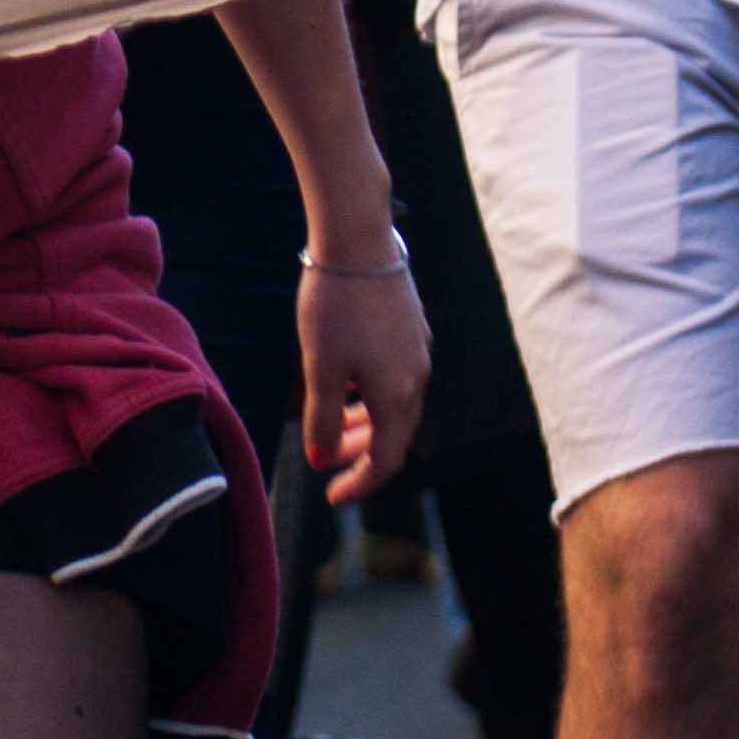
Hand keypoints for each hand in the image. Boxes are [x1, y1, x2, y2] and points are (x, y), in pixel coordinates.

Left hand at [296, 253, 429, 499]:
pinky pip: (396, 377)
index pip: (386, 458)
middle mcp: (416, 377)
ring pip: (395, 403)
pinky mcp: (412, 325)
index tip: (333, 496)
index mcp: (397, 395)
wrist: (358, 241)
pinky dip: (373, 394)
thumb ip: (323, 418)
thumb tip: (323, 459)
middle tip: (328, 463)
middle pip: (394, 432)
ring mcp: (418, 350)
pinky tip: (349, 382)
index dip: (361, 483)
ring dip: (366, 422)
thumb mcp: (320, 368)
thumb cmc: (335, 306)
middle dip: (361, 454)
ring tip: (335, 425)